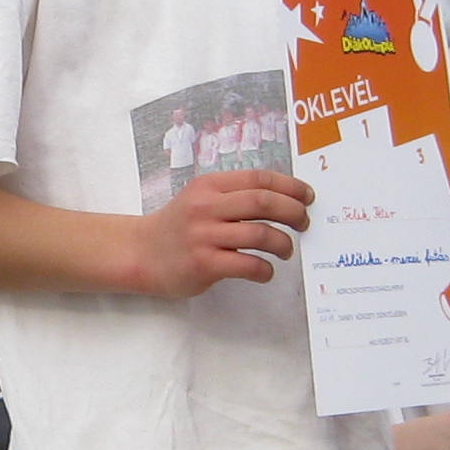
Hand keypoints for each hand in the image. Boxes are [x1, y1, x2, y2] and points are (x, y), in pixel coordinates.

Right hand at [129, 169, 311, 298]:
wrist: (141, 253)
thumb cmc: (178, 227)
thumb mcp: (200, 199)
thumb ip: (233, 195)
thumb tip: (282, 199)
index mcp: (210, 185)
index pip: (259, 178)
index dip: (290, 186)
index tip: (307, 197)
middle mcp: (207, 206)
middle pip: (263, 202)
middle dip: (293, 212)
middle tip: (305, 223)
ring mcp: (204, 235)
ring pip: (260, 234)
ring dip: (283, 243)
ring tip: (286, 250)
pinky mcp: (204, 263)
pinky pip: (247, 264)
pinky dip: (265, 269)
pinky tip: (266, 271)